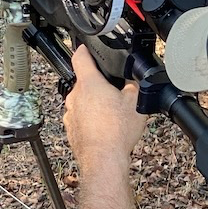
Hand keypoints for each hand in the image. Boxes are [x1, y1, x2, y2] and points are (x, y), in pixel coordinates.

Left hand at [63, 45, 147, 177]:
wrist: (104, 160)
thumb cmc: (117, 132)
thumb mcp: (136, 102)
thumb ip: (134, 86)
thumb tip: (134, 80)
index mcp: (89, 83)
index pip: (80, 56)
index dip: (84, 49)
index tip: (87, 48)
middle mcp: (75, 96)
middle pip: (84, 82)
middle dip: (98, 86)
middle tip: (114, 94)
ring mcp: (71, 114)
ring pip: (82, 102)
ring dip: (94, 105)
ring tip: (111, 116)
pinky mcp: (72, 130)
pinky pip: (81, 119)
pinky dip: (90, 121)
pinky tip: (104, 129)